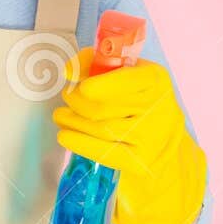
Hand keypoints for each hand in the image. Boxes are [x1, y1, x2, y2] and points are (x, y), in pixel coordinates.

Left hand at [52, 46, 207, 223]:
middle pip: (105, 107)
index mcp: (155, 79)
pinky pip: (105, 153)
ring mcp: (151, 137)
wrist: (162, 133)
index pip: (128, 81)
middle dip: (77, 102)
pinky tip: (64, 136)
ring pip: (101, 129)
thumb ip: (92, 62)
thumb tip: (68, 72)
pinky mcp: (142, 161)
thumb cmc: (135, 95)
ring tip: (60, 115)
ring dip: (73, 121)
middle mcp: (158, 108)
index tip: (83, 88)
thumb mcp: (122, 70)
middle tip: (66, 97)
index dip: (104, 86)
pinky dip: (80, 143)